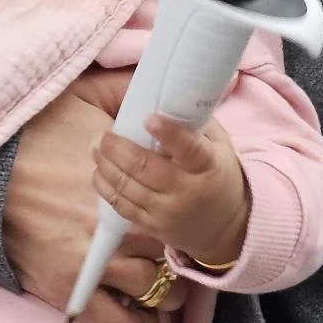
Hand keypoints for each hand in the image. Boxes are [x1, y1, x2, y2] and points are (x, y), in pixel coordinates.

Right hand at [3, 88, 189, 322]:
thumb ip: (125, 91)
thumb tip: (159, 77)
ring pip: (157, 292)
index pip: (178, 207)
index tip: (179, 210)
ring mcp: (94, 264)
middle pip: (172, 250)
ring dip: (164, 289)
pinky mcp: (68, 292)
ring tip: (159, 283)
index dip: (183, 211)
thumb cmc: (32, 133)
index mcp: (127, 184)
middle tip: (170, 246)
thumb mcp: (83, 98)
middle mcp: (117, 227)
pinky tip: (140, 317)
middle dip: (176, 249)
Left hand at [92, 115, 250, 266]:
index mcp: (207, 166)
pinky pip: (123, 208)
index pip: (188, 148)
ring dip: (106, 167)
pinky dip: (107, 189)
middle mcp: (187, 191)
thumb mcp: (219, 146)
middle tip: (103, 135)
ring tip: (96, 149)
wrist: (226, 226)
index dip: (169, 133)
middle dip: (118, 150)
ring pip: (128, 189)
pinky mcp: (153, 227)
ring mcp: (168, 212)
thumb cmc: (217, 174)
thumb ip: (195, 124)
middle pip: (145, 169)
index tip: (148, 119)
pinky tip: (99, 173)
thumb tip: (168, 96)